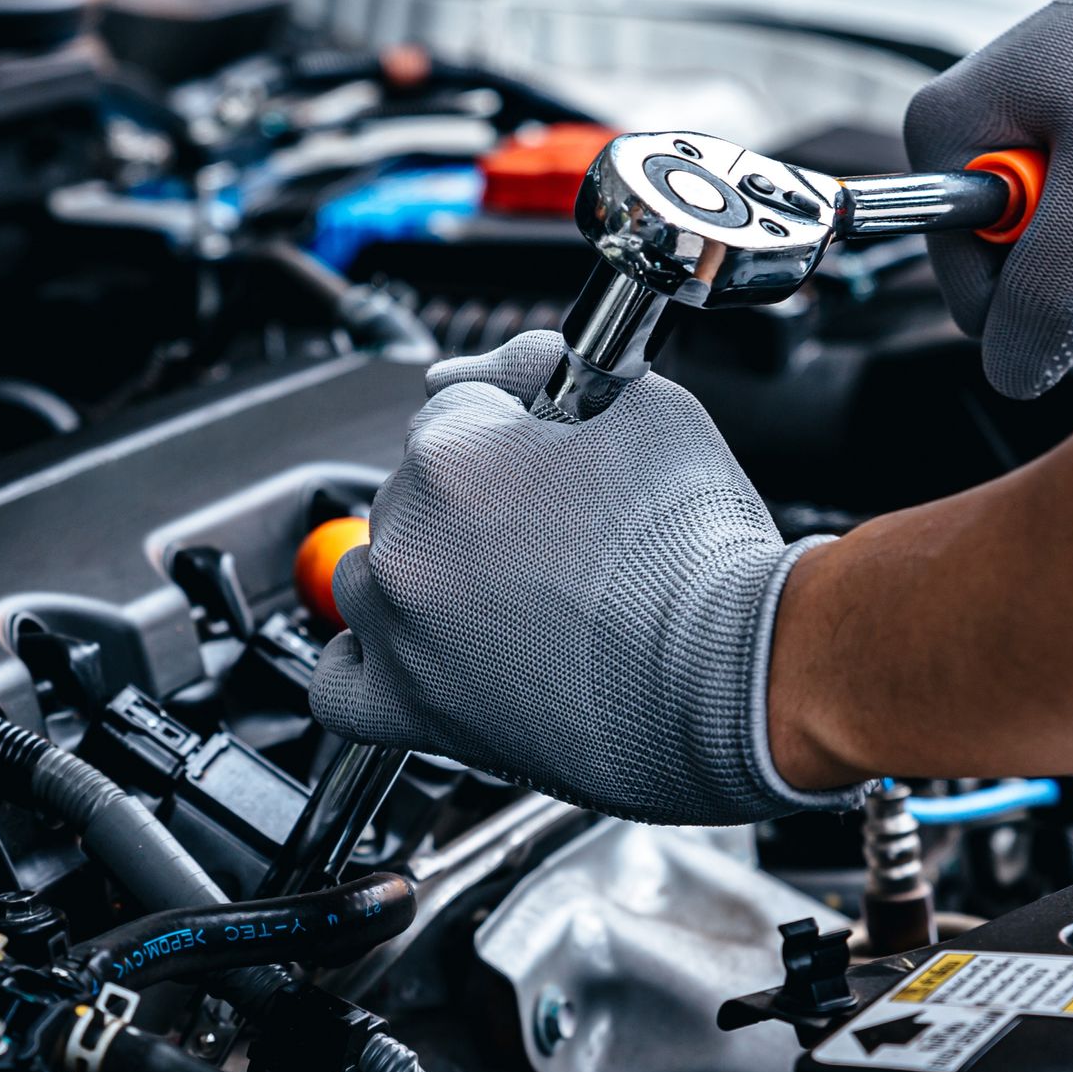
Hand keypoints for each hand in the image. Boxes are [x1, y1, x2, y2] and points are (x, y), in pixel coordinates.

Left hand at [309, 331, 869, 824]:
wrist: (734, 677)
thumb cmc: (701, 553)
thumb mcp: (648, 409)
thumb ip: (558, 366)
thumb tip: (519, 362)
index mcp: (452, 451)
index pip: (453, 402)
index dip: (509, 416)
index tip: (545, 438)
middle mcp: (408, 537)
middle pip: (411, 490)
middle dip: (474, 498)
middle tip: (551, 529)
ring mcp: (400, 627)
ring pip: (373, 574)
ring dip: (423, 572)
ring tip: (504, 592)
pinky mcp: (411, 709)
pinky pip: (339, 684)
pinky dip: (366, 662)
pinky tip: (411, 650)